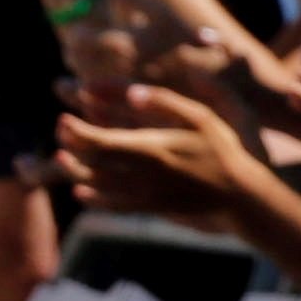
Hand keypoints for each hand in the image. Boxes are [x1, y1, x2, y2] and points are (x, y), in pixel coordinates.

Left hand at [55, 81, 265, 230]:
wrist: (239, 197)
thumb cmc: (220, 151)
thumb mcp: (201, 118)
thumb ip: (166, 102)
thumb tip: (133, 92)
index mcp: (152, 149)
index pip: (100, 142)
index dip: (76, 132)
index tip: (63, 118)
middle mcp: (141, 174)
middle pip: (92, 162)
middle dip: (71, 146)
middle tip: (62, 129)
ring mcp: (143, 194)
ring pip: (97, 185)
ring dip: (74, 171)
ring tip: (61, 156)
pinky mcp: (148, 208)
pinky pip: (112, 206)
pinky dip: (92, 198)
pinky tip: (80, 190)